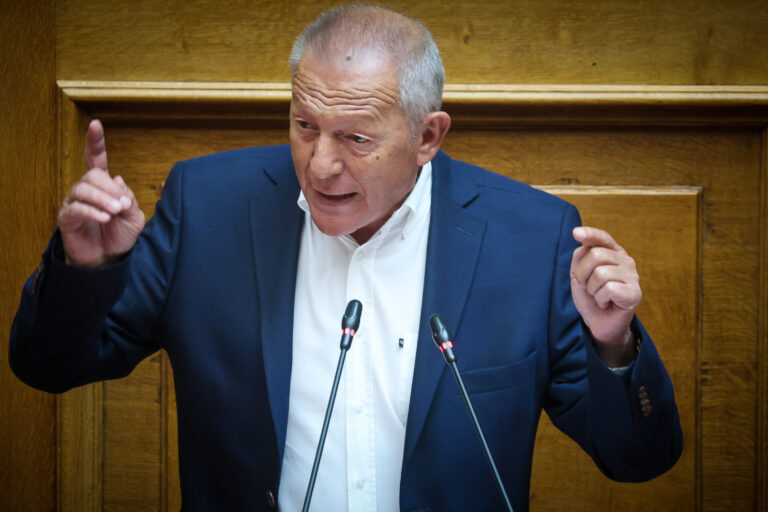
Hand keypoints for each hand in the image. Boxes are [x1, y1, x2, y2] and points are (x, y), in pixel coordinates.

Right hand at [58, 120, 144, 266]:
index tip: (96, 124)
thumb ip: (129, 198)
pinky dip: (92, 211)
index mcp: (104, 185)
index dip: (95, 142)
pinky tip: (104, 218)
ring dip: (102, 199)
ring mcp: (75, 202)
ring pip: (83, 189)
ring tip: (115, 212)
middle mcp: (87, 190)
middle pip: (92, 174)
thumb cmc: (120, 236)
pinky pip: (76, 208)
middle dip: (108, 187)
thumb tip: (117, 179)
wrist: (109, 259)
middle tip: (121, 204)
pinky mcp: (67, 218)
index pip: (96, 159)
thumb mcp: (134, 217)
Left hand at [570, 226, 640, 365]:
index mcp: (613, 254)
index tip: (575, 233)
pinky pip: (608, 289)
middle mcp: (626, 261)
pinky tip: (606, 303)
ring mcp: (633, 276)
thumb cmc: (591, 298)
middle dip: (583, 273)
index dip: (590, 233)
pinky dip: (600, 299)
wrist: (599, 324)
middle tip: (588, 287)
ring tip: (598, 296)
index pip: (603, 238)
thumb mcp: (579, 276)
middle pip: (596, 255)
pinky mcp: (635, 293)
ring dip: (592, 289)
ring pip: (601, 273)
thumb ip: (580, 259)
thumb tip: (583, 247)